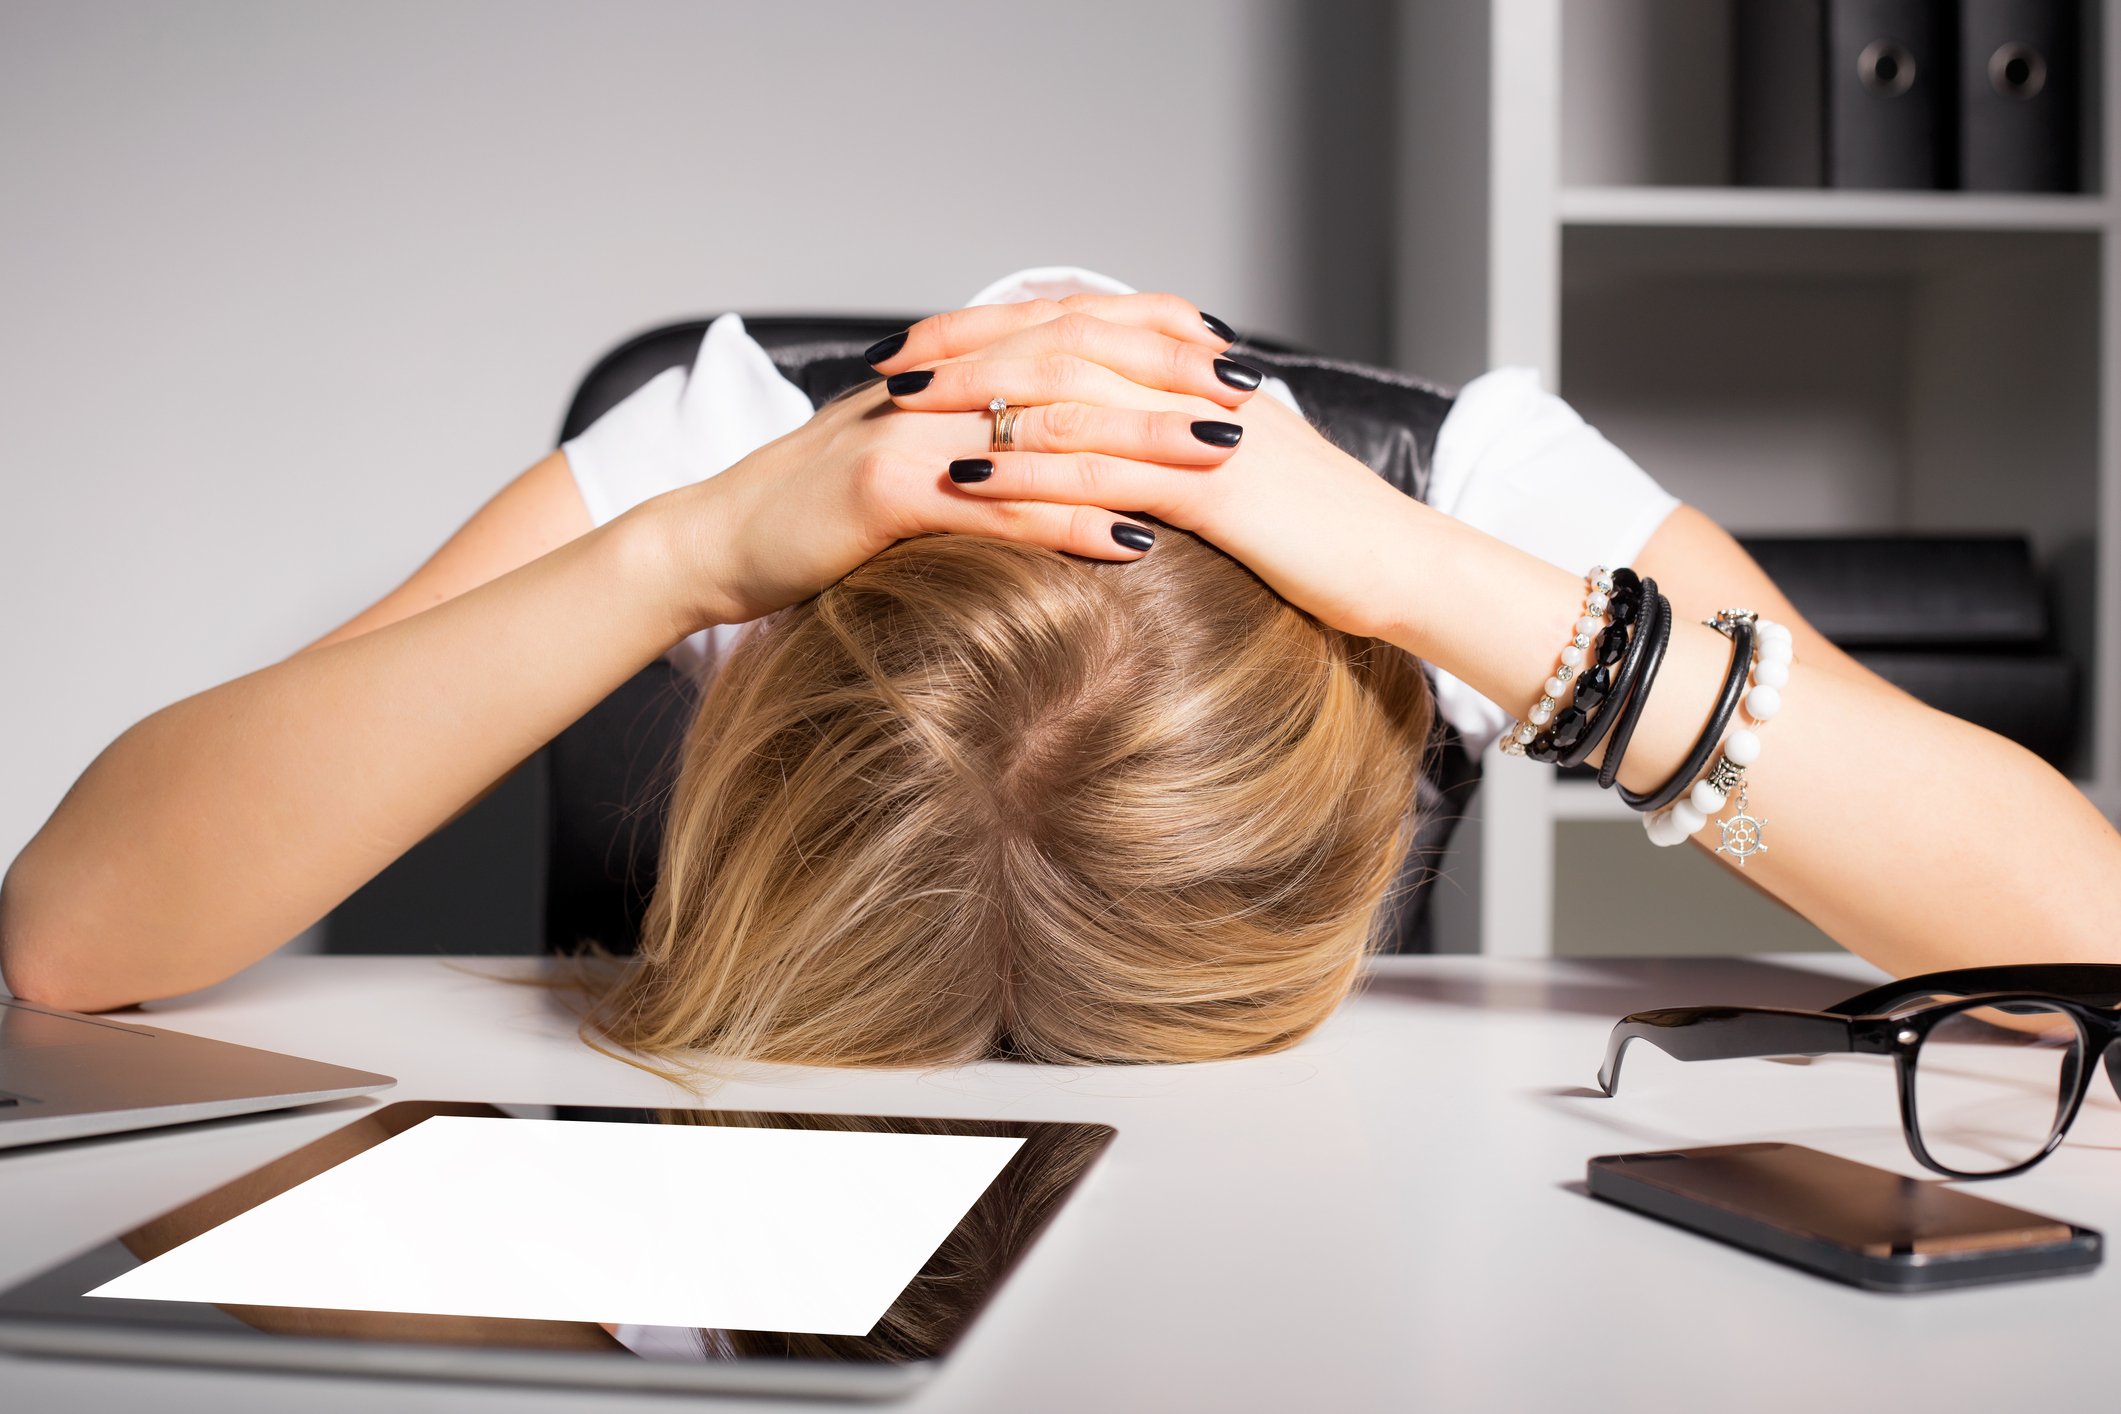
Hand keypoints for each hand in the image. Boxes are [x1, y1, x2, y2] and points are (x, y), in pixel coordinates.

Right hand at [641, 294, 1263, 630]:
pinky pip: (998, 505)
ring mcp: (911, 433)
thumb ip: (981, 438)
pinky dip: (1072, 519)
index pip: (1069, 326)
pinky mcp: (885, 492)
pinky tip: (1135, 540)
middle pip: (1076, 363)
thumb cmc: (819, 511)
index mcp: (949, 368)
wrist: (717, 541)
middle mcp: (937, 383)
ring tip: (1223, 463)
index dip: (1153, 334)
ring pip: (1048, 427)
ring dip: (1146, 445)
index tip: (1227, 356)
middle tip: (1251, 397)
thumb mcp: (912, 457)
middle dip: (1170, 379)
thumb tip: (1062, 443)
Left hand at [925, 352, 1432, 643]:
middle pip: (1058, 339)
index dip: (996, 328)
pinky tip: (969, 479)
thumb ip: (1171, 455)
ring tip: (904, 411)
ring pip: (1069, 392)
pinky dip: (1027, 468)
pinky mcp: (1210, 487)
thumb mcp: (1237, 481)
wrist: (1404, 566)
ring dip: (977, 397)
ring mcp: (1201, 430)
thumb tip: (1107, 465)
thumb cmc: (1321, 538)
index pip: (1078, 323)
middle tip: (891, 363)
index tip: (925, 343)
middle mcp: (1193, 383)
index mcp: (1196, 373)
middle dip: (966, 348)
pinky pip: (1101, 468)